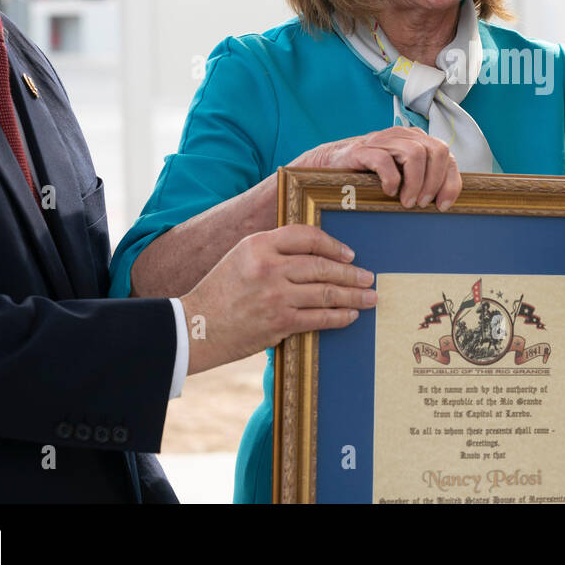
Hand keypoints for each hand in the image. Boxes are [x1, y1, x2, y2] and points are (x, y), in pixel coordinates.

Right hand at [180, 225, 376, 374]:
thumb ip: (273, 252)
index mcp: (258, 244)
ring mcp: (275, 296)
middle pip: (322, 266)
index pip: (306, 236)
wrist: (195, 327)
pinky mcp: (279, 322)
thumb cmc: (220, 292)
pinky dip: (339, 317)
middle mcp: (269, 267)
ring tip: (369, 297)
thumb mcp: (241, 258)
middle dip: (350, 273)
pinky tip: (350, 315)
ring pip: (325, 292)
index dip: (333, 244)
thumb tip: (316, 255)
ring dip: (353, 296)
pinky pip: (319, 318)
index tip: (348, 254)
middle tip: (368, 277)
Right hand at [289, 126, 461, 209]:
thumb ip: (424, 179)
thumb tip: (446, 202)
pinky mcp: (363, 149)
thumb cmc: (371, 173)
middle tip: (422, 204)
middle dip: (434, 182)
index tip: (442, 205)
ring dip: (415, 183)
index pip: (446, 155)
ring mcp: (383, 140)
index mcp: (417, 140)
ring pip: (415, 154)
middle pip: (437, 150)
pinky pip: (384, 160)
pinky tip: (388, 192)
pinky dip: (391, 179)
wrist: (333, 163)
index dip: (449, 182)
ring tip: (407, 202)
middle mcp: (403, 136)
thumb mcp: (402, 174)